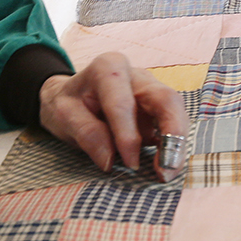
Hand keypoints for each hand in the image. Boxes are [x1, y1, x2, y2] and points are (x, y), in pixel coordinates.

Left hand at [38, 52, 189, 179]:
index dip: (129, 135)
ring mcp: (151, 91)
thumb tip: (110, 161)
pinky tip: (168, 167)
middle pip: (165, 99)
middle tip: (167, 167)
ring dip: (176, 144)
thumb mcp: (63, 116)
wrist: (70, 97)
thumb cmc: (67, 103)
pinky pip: (173, 125)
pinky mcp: (158, 110)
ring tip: (168, 173)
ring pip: (176, 112)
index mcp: (109, 68)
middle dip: (172, 134)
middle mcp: (137, 76)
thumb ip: (87, 134)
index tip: (130, 164)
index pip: (123, 103)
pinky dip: (173, 147)